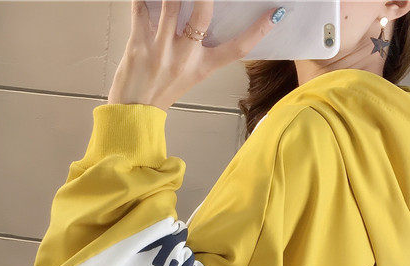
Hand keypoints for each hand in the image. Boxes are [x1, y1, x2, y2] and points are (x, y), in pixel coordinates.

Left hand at [107, 0, 283, 109]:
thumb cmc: (163, 91)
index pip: (237, 48)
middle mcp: (185, 56)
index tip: (274, 14)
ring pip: (171, 2)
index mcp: (203, 66)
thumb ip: (200, 48)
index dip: (258, 30)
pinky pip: (140, 6)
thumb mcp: (191, 74)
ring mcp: (162, 47)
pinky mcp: (139, 41)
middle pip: (202, 12)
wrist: (134, 110)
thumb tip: (206, 16)